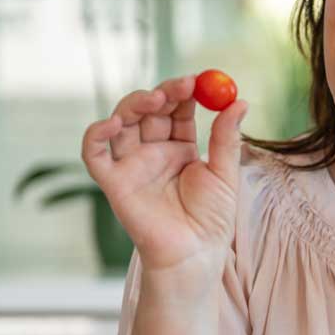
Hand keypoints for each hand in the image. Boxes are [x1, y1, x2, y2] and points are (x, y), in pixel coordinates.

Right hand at [81, 75, 248, 277]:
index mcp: (179, 148)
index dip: (184, 93)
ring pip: (122, 123)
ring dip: (134, 104)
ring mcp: (131, 166)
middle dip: (162, 93)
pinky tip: (112, 122)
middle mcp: (152, 153)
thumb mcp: (225, 174)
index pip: (176, 110)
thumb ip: (227, 138)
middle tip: (181, 86)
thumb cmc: (212, 219)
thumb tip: (240, 101)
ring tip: (155, 99)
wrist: (195, 254)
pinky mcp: (113, 182)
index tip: (198, 81)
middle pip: (148, 111)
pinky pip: (94, 154)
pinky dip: (95, 134)